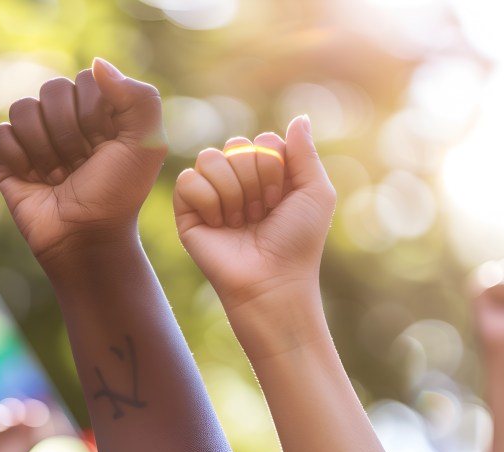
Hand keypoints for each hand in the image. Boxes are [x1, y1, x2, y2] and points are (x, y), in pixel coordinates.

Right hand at [0, 58, 166, 265]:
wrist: (86, 238)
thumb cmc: (119, 194)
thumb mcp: (147, 146)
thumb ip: (138, 98)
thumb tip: (97, 63)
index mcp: (100, 110)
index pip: (86, 81)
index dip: (95, 114)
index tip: (107, 146)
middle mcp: (66, 118)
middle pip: (53, 91)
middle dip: (70, 133)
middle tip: (82, 164)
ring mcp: (36, 136)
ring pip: (23, 109)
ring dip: (45, 149)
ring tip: (59, 175)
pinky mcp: (8, 157)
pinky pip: (0, 134)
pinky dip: (17, 157)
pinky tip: (33, 177)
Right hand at [174, 116, 335, 309]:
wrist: (270, 282)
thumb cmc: (298, 243)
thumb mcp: (316, 192)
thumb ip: (306, 152)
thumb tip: (300, 117)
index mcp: (267, 172)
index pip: (263, 140)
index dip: (275, 167)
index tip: (281, 200)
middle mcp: (238, 179)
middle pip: (237, 145)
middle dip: (255, 181)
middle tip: (262, 214)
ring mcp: (211, 193)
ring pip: (211, 158)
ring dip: (232, 192)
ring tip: (241, 222)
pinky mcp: (187, 211)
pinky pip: (188, 180)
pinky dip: (208, 202)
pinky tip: (218, 225)